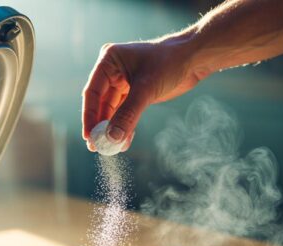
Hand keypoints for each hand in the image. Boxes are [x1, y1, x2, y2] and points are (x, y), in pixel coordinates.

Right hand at [81, 35, 203, 151]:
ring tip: (111, 148)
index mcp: (109, 61)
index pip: (92, 92)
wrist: (193, 59)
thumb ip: (128, 115)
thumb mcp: (146, 89)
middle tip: (96, 146)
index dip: (89, 116)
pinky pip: (125, 113)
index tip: (89, 137)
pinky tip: (124, 142)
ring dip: (112, 129)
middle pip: (100, 103)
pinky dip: (125, 126)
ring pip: (113, 110)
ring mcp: (123, 82)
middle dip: (100, 126)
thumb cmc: (170, 63)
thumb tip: (111, 138)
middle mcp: (112, 71)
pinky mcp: (134, 93)